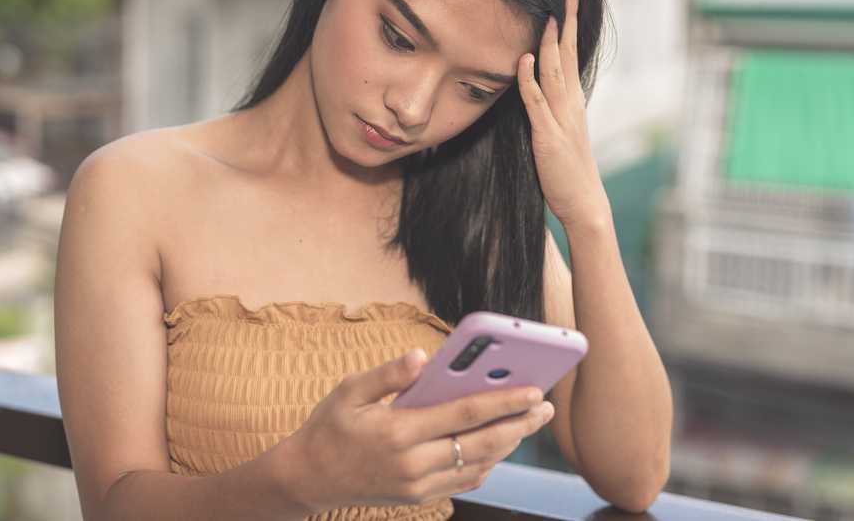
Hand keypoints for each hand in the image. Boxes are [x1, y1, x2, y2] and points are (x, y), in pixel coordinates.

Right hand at [280, 349, 554, 513]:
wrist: (308, 478)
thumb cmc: (329, 427)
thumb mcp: (349, 390)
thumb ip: (388, 373)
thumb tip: (423, 356)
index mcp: (398, 432)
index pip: (463, 415)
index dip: (502, 402)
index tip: (532, 391)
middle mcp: (413, 463)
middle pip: (481, 444)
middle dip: (519, 425)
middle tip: (545, 408)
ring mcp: (418, 485)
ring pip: (478, 466)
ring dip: (508, 444)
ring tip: (528, 423)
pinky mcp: (418, 497)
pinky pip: (464, 481)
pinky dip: (487, 462)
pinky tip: (498, 444)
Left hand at [517, 0, 609, 227]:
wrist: (584, 203)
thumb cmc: (568, 172)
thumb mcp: (560, 134)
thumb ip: (550, 112)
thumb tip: (537, 92)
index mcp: (573, 102)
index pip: (571, 55)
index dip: (569, 27)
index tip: (568, 1)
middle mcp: (571, 105)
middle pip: (568, 54)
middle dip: (568, 21)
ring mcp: (561, 118)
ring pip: (555, 72)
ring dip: (549, 42)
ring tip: (548, 15)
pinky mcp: (548, 135)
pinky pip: (537, 102)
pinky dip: (530, 79)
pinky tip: (524, 59)